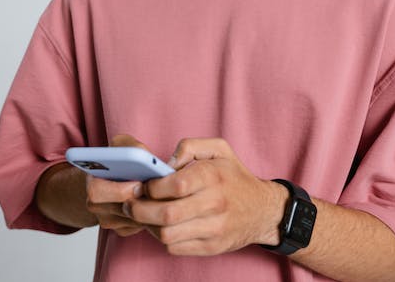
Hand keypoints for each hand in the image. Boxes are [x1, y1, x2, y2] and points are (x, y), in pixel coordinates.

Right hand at [85, 134, 149, 236]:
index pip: (97, 192)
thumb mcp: (122, 144)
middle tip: (158, 194)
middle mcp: (95, 205)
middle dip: (142, 202)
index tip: (139, 184)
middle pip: (119, 211)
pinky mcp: (121, 229)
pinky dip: (151, 216)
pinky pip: (139, 227)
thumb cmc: (118, 159)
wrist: (111, 177)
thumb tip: (146, 157)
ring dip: (150, 209)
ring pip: (133, 221)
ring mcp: (107, 220)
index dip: (119, 190)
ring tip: (164, 195)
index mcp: (92, 182)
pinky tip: (158, 202)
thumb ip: (131, 146)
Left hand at [123, 137, 287, 255]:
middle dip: (139, 209)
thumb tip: (167, 162)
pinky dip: (162, 238)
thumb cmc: (235, 177)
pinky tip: (161, 227)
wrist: (263, 210)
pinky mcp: (211, 247)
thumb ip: (190, 146)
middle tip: (131, 203)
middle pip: (166, 214)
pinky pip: (175, 248)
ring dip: (148, 226)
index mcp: (213, 176)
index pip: (175, 185)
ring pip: (167, 235)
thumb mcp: (219, 149)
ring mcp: (214, 229)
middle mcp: (215, 204)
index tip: (143, 185)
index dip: (152, 187)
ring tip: (144, 215)